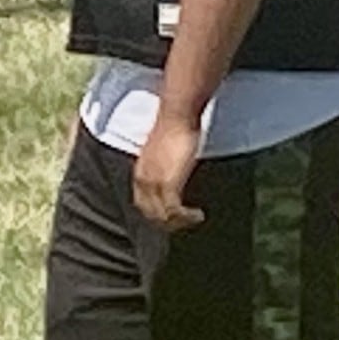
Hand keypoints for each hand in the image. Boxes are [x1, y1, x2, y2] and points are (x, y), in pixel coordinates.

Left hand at [132, 114, 205, 232]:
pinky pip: (174, 211)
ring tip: (194, 219)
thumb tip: (171, 172)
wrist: (176, 117)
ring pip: (162, 215)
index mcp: (140, 173)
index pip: (142, 203)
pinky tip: (197, 214)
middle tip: (185, 222)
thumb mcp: (161, 152)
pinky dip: (186, 217)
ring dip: (179, 222)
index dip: (156, 213)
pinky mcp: (169, 184)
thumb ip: (162, 165)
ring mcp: (155, 183)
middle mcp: (143, 180)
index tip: (172, 215)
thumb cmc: (173, 128)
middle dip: (167, 222)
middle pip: (150, 213)